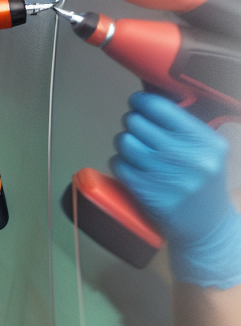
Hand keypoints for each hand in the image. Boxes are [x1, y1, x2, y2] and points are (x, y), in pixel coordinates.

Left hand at [111, 92, 240, 288]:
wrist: (207, 227)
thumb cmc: (200, 182)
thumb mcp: (206, 150)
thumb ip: (180, 126)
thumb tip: (145, 98)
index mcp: (205, 141)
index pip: (161, 108)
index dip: (141, 102)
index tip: (137, 104)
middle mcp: (189, 157)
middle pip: (136, 123)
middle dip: (132, 124)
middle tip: (137, 132)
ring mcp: (168, 176)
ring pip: (124, 142)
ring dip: (124, 144)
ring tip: (135, 151)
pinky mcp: (148, 193)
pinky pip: (118, 164)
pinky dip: (120, 163)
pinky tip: (132, 169)